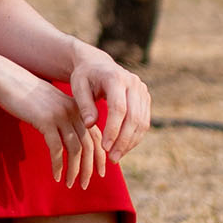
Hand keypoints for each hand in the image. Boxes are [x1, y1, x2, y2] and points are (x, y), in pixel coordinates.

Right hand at [0, 54, 106, 188]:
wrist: (6, 78)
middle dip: (89, 167)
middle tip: (85, 185)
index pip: (96, 135)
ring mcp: (60, 115)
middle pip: (89, 144)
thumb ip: (62, 118)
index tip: (100, 172)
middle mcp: (73, 111)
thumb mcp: (50, 105)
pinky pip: (57, 149)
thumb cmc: (25, 94)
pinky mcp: (46, 121)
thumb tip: (69, 140)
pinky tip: (55, 176)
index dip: (100, 156)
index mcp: (77, 107)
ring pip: (75, 149)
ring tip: (69, 184)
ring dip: (74, 170)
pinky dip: (58, 165)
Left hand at [66, 39, 150, 164]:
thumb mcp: (78, 87)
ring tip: (116, 157)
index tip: (104, 147)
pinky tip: (122, 148)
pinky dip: (135, 137)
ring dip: (130, 142)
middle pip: (134, 117)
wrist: (98, 64)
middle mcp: (133, 82)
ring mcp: (142, 90)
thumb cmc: (85, 76)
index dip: (113, 129)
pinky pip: (144, 122)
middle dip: (123, 140)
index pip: (119, 107)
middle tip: (111, 158)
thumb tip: (91, 125)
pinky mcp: (145, 98)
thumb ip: (84, 105)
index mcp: (115, 77)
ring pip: (142, 122)